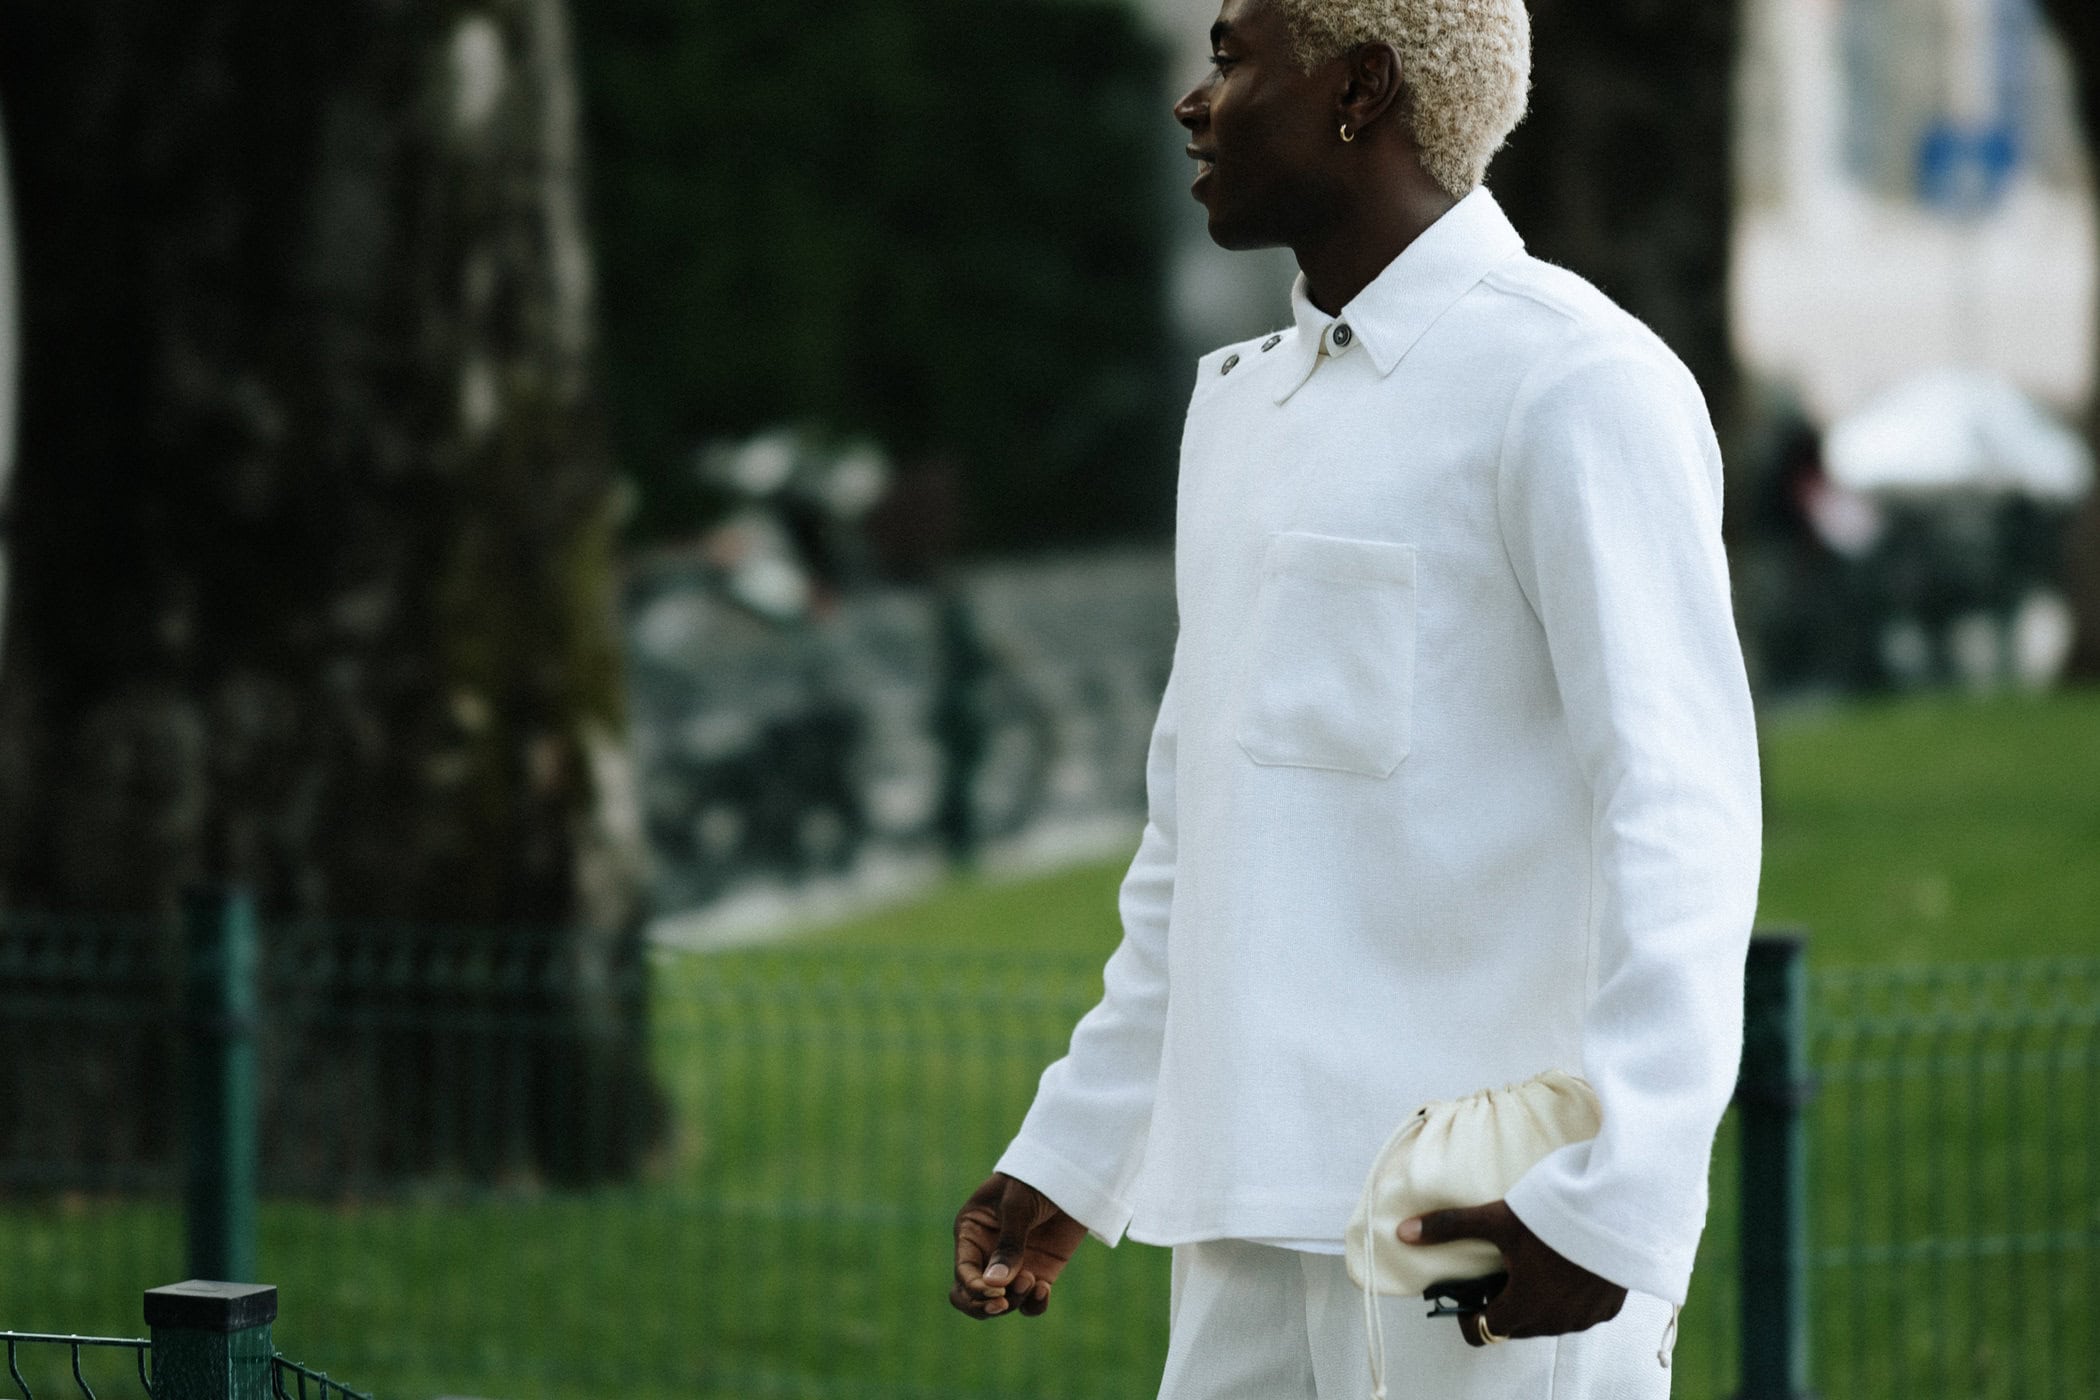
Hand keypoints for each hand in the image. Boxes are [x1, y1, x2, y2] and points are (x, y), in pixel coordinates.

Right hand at [950, 1172, 1086, 1319]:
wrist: (1073, 1175)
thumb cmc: (1035, 1180)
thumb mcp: (1018, 1207)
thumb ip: (1008, 1245)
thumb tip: (994, 1286)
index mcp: (971, 1232)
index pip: (963, 1272)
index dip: (974, 1289)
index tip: (997, 1293)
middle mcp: (987, 1253)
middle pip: (970, 1296)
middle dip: (982, 1307)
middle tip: (1002, 1304)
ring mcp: (1013, 1266)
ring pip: (1002, 1304)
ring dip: (1014, 1301)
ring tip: (1033, 1280)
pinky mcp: (1039, 1273)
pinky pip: (1029, 1303)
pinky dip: (1034, 1304)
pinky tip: (1043, 1289)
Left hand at [1400, 1200, 1625, 1344]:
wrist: (1620, 1212)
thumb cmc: (1555, 1217)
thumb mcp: (1498, 1219)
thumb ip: (1449, 1227)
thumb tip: (1403, 1232)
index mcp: (1523, 1308)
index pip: (1483, 1332)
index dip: (1468, 1316)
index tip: (1466, 1294)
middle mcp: (1555, 1323)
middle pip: (1514, 1327)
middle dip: (1500, 1305)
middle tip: (1496, 1271)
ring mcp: (1585, 1319)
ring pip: (1546, 1323)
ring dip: (1533, 1303)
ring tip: (1529, 1266)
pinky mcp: (1609, 1308)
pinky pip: (1577, 1314)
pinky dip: (1564, 1299)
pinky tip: (1562, 1268)